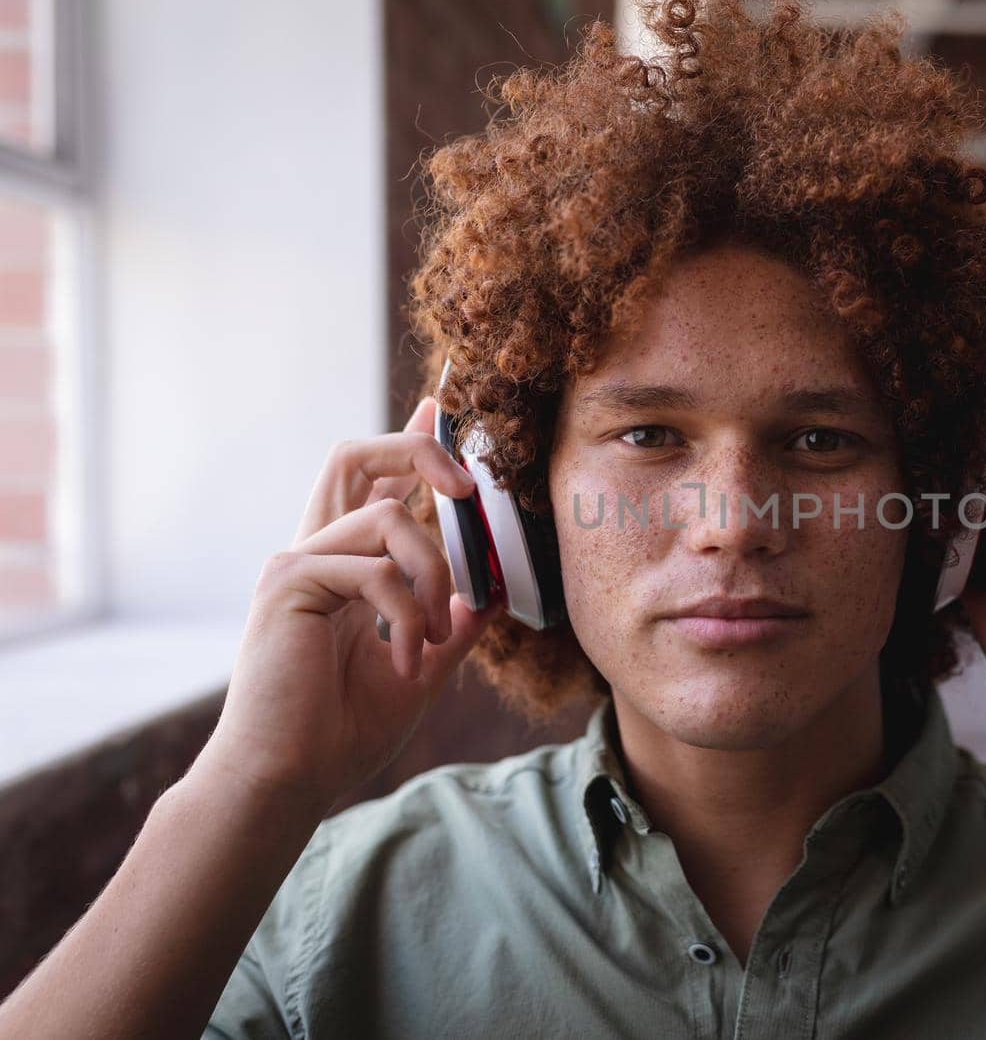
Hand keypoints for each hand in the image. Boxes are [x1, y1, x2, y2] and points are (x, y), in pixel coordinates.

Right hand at [201, 397, 505, 809]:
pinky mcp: (287, 585)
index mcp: (342, 568)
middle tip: (467, 489)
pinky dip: (407, 614)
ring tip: (431, 640)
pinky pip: (372, 569)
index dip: (409, 441)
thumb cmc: (340, 733)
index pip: (374, 484)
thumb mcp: (420, 669)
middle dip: (419, 452)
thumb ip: (453, 625)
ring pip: (389, 519)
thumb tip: (495, 590)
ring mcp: (295, 564)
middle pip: (356, 457)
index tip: (441, 407)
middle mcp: (313, 553)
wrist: (287, 782)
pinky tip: (405, 662)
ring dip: (434, 574)